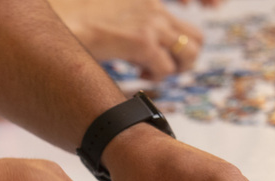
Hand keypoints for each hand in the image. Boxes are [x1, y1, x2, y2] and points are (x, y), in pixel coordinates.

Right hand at [49, 0, 204, 79]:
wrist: (61, 19)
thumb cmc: (77, 19)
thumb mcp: (111, 15)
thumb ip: (129, 22)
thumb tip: (131, 44)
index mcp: (148, 0)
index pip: (188, 6)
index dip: (204, 10)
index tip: (213, 12)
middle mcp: (154, 8)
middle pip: (195, 37)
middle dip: (184, 57)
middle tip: (164, 66)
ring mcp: (150, 24)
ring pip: (188, 54)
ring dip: (175, 69)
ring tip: (151, 72)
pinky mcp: (141, 42)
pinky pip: (165, 69)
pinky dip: (156, 78)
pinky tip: (139, 76)